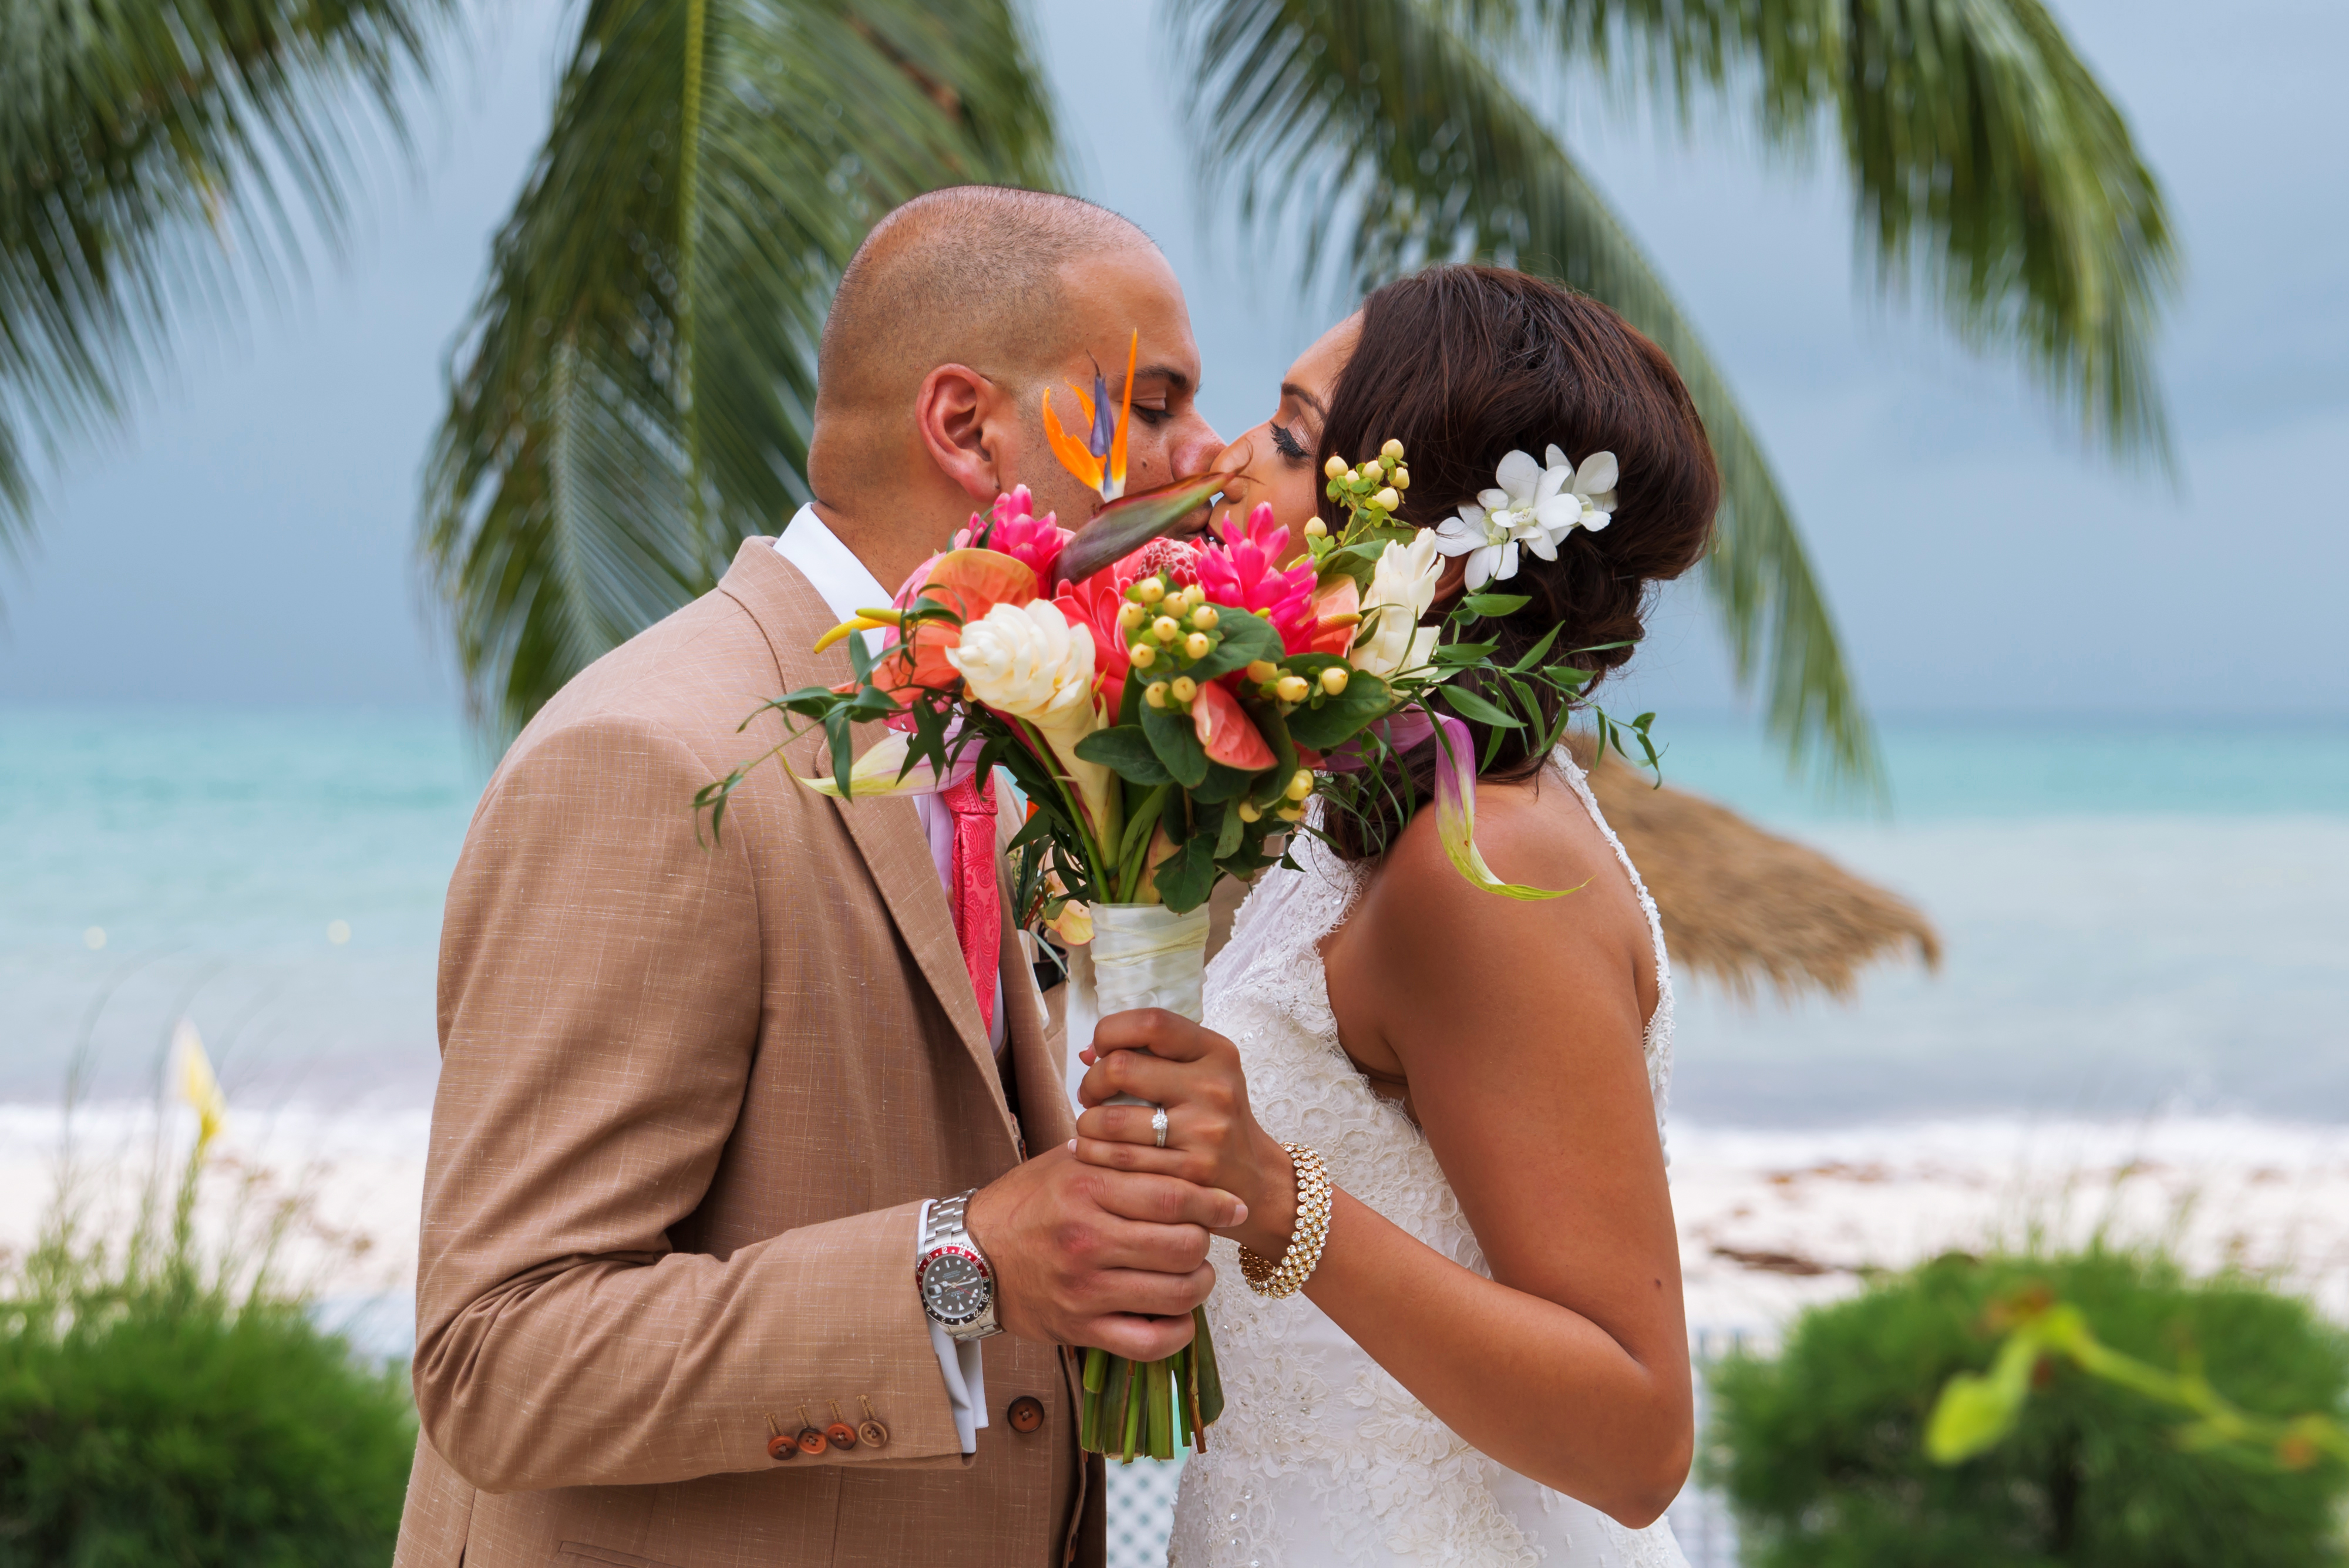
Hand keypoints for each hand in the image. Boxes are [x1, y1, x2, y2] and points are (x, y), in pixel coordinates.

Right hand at [963, 1141, 1243, 1359]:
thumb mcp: (1063, 1162)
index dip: (1215, 1202)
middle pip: (1184, 1245)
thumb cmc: (1022, 1204)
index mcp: (1086, 1187)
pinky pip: (1150, 1342)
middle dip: (1206, 1243)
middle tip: (1200, 1238)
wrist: (966, 1258)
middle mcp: (1088, 1238)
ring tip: (1192, 1273)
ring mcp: (1084, 1289)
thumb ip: (1116, 1153)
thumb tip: (1173, 1141)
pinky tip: (1177, 1315)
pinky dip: (1177, 1332)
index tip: (1234, 1207)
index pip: (1173, 1195)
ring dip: (1199, 1284)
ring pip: (1177, 1294)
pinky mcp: (1079, 1328)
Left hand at [1072, 1008, 1299, 1262]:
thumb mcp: (1200, 1075)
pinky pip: (1122, 1159)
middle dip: (1091, 1082)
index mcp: (1216, 1052)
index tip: (1101, 1051)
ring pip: (1112, 1120)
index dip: (1111, 1032)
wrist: (1255, 1178)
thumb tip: (1086, 1053)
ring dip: (1087, 1123)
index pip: (1151, 1022)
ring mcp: (1205, 1130)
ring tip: (1090, 1127)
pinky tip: (1093, 1152)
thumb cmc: (1214, 1119)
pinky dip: (1094, 1154)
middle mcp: (1214, 1086)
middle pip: (1121, 1067)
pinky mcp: (1192, 1170)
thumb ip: (1150, 1057)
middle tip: (1090, 1096)